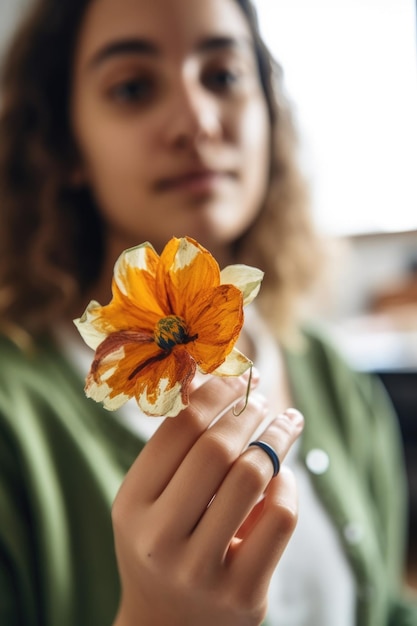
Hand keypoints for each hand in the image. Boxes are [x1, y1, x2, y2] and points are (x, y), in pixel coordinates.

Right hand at [112, 372, 303, 625]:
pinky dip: (289, 487)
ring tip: (287, 422)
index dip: (215, 393)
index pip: (178, 429)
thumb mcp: (149, 500)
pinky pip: (280, 518)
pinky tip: (283, 477)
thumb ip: (175, 448)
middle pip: (217, 449)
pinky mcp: (244, 595)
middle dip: (248, 411)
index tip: (238, 376)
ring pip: (253, 477)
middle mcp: (159, 538)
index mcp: (131, 505)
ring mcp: (201, 571)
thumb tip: (210, 376)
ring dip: (278, 438)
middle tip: (262, 398)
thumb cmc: (163, 544)